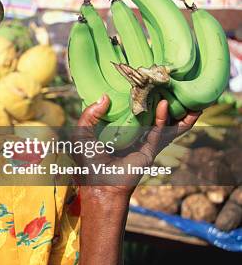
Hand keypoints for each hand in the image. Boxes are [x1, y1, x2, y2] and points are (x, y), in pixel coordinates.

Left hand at [74, 95, 200, 197]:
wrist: (99, 185)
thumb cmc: (88, 161)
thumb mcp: (82, 134)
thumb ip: (89, 115)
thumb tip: (105, 97)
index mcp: (117, 128)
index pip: (129, 108)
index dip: (135, 95)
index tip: (141, 79)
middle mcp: (132, 133)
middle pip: (150, 113)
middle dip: (161, 99)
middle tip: (167, 83)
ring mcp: (143, 142)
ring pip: (163, 122)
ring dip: (175, 110)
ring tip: (182, 94)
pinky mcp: (149, 151)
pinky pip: (160, 132)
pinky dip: (163, 119)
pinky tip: (164, 105)